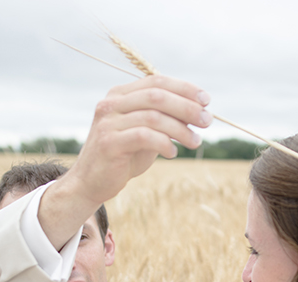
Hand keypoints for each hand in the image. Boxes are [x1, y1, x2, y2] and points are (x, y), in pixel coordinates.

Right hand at [40, 75, 211, 248]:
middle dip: (187, 107)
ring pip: (153, 116)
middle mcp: (111, 103)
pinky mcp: (109, 142)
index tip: (206, 100)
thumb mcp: (146, 133)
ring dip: (180, 129)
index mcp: (120, 94)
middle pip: (157, 95)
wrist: (91, 183)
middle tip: (206, 121)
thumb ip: (164, 119)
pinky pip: (144, 136)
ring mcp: (108, 122)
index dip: (184, 88)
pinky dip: (164, 143)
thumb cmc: (123, 157)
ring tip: (194, 141)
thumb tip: (198, 111)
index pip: (156, 81)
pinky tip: (172, 153)